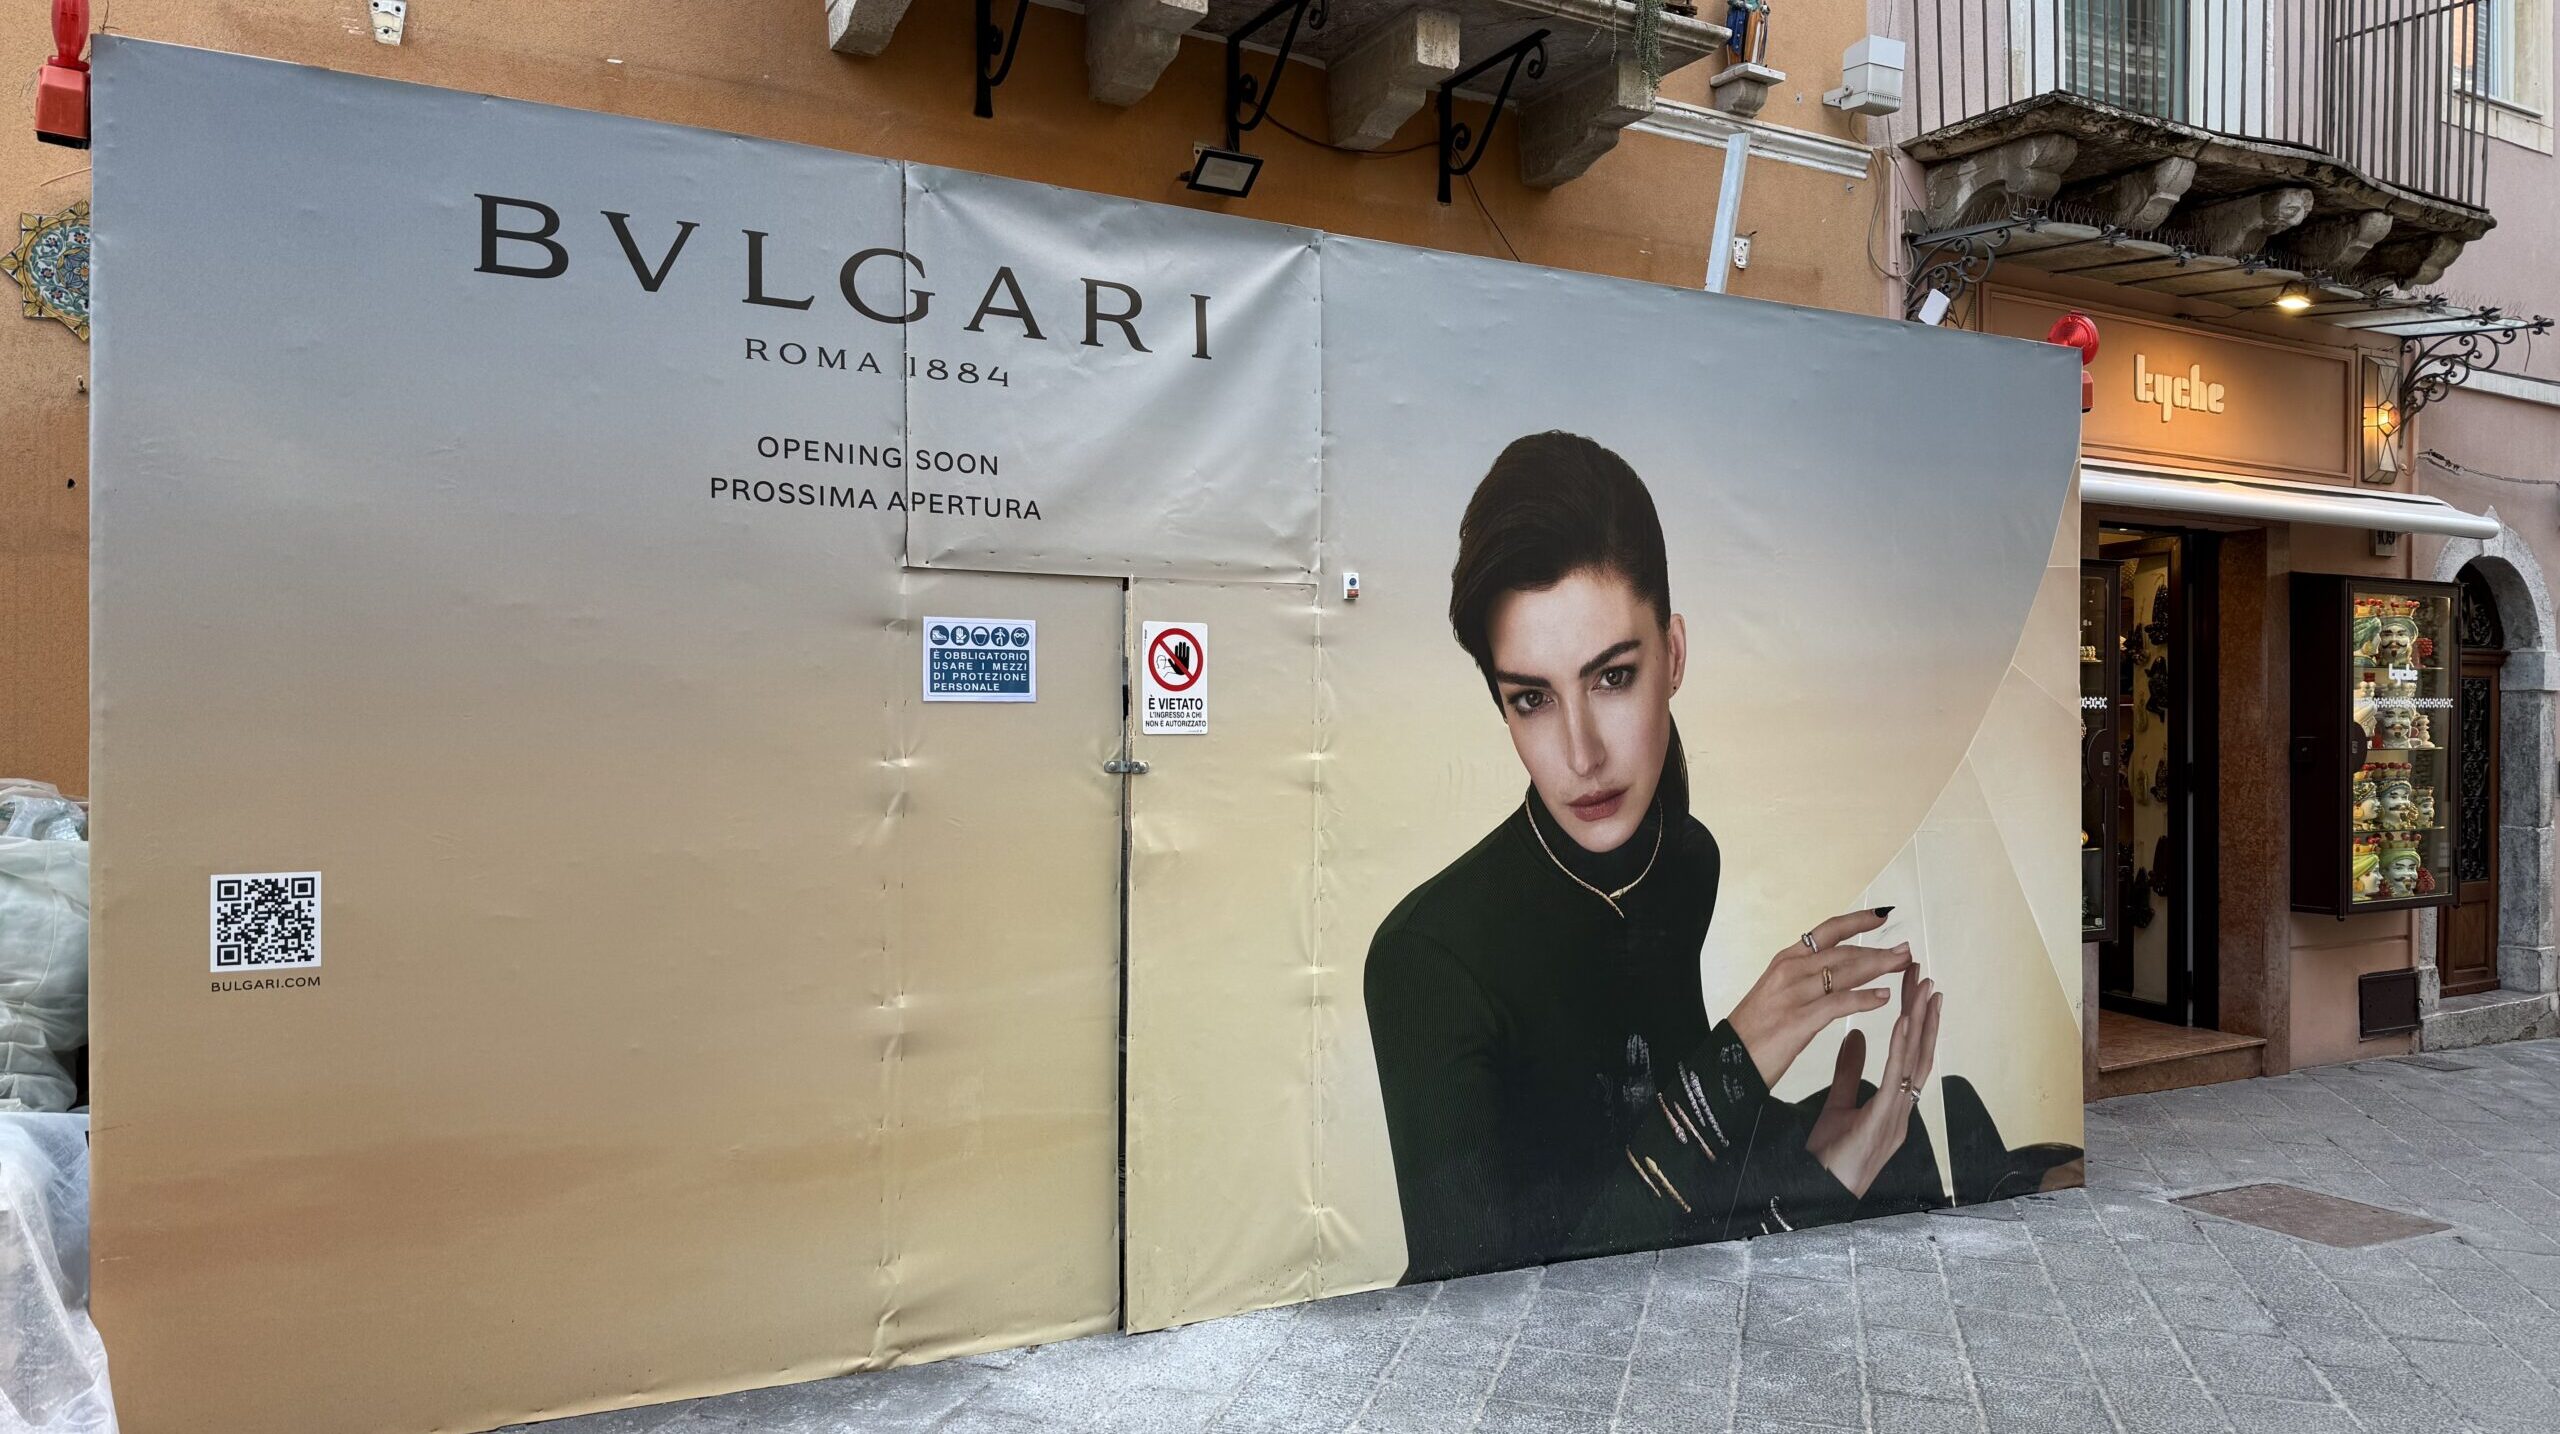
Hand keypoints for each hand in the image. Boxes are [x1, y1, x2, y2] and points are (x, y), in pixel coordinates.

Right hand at [1725, 909, 1911, 1088]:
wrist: (1728, 1061)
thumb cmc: (1754, 1031)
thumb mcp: (1776, 993)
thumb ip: (1803, 979)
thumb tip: (1832, 973)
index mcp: (1785, 961)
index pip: (1827, 932)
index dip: (1857, 921)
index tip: (1882, 915)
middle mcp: (1790, 971)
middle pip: (1843, 953)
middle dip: (1878, 951)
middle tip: (1906, 951)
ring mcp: (1794, 994)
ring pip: (1845, 973)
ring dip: (1879, 967)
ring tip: (1903, 966)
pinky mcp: (1799, 1020)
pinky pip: (1838, 1004)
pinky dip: (1864, 999)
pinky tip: (1884, 997)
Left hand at [1805, 962, 1942, 1198]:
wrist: (1821, 1192)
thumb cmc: (1831, 1157)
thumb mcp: (1838, 1105)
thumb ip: (1849, 1072)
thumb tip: (1856, 1036)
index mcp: (1894, 1103)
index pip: (1909, 1054)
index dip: (1916, 1020)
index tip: (1915, 987)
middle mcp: (1903, 1107)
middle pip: (1919, 1053)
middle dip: (1925, 1014)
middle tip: (1926, 976)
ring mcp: (1898, 1116)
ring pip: (1915, 1063)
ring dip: (1921, 1025)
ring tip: (1925, 991)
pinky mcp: (1884, 1122)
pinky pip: (1895, 1081)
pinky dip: (1900, 1050)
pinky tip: (1902, 1024)